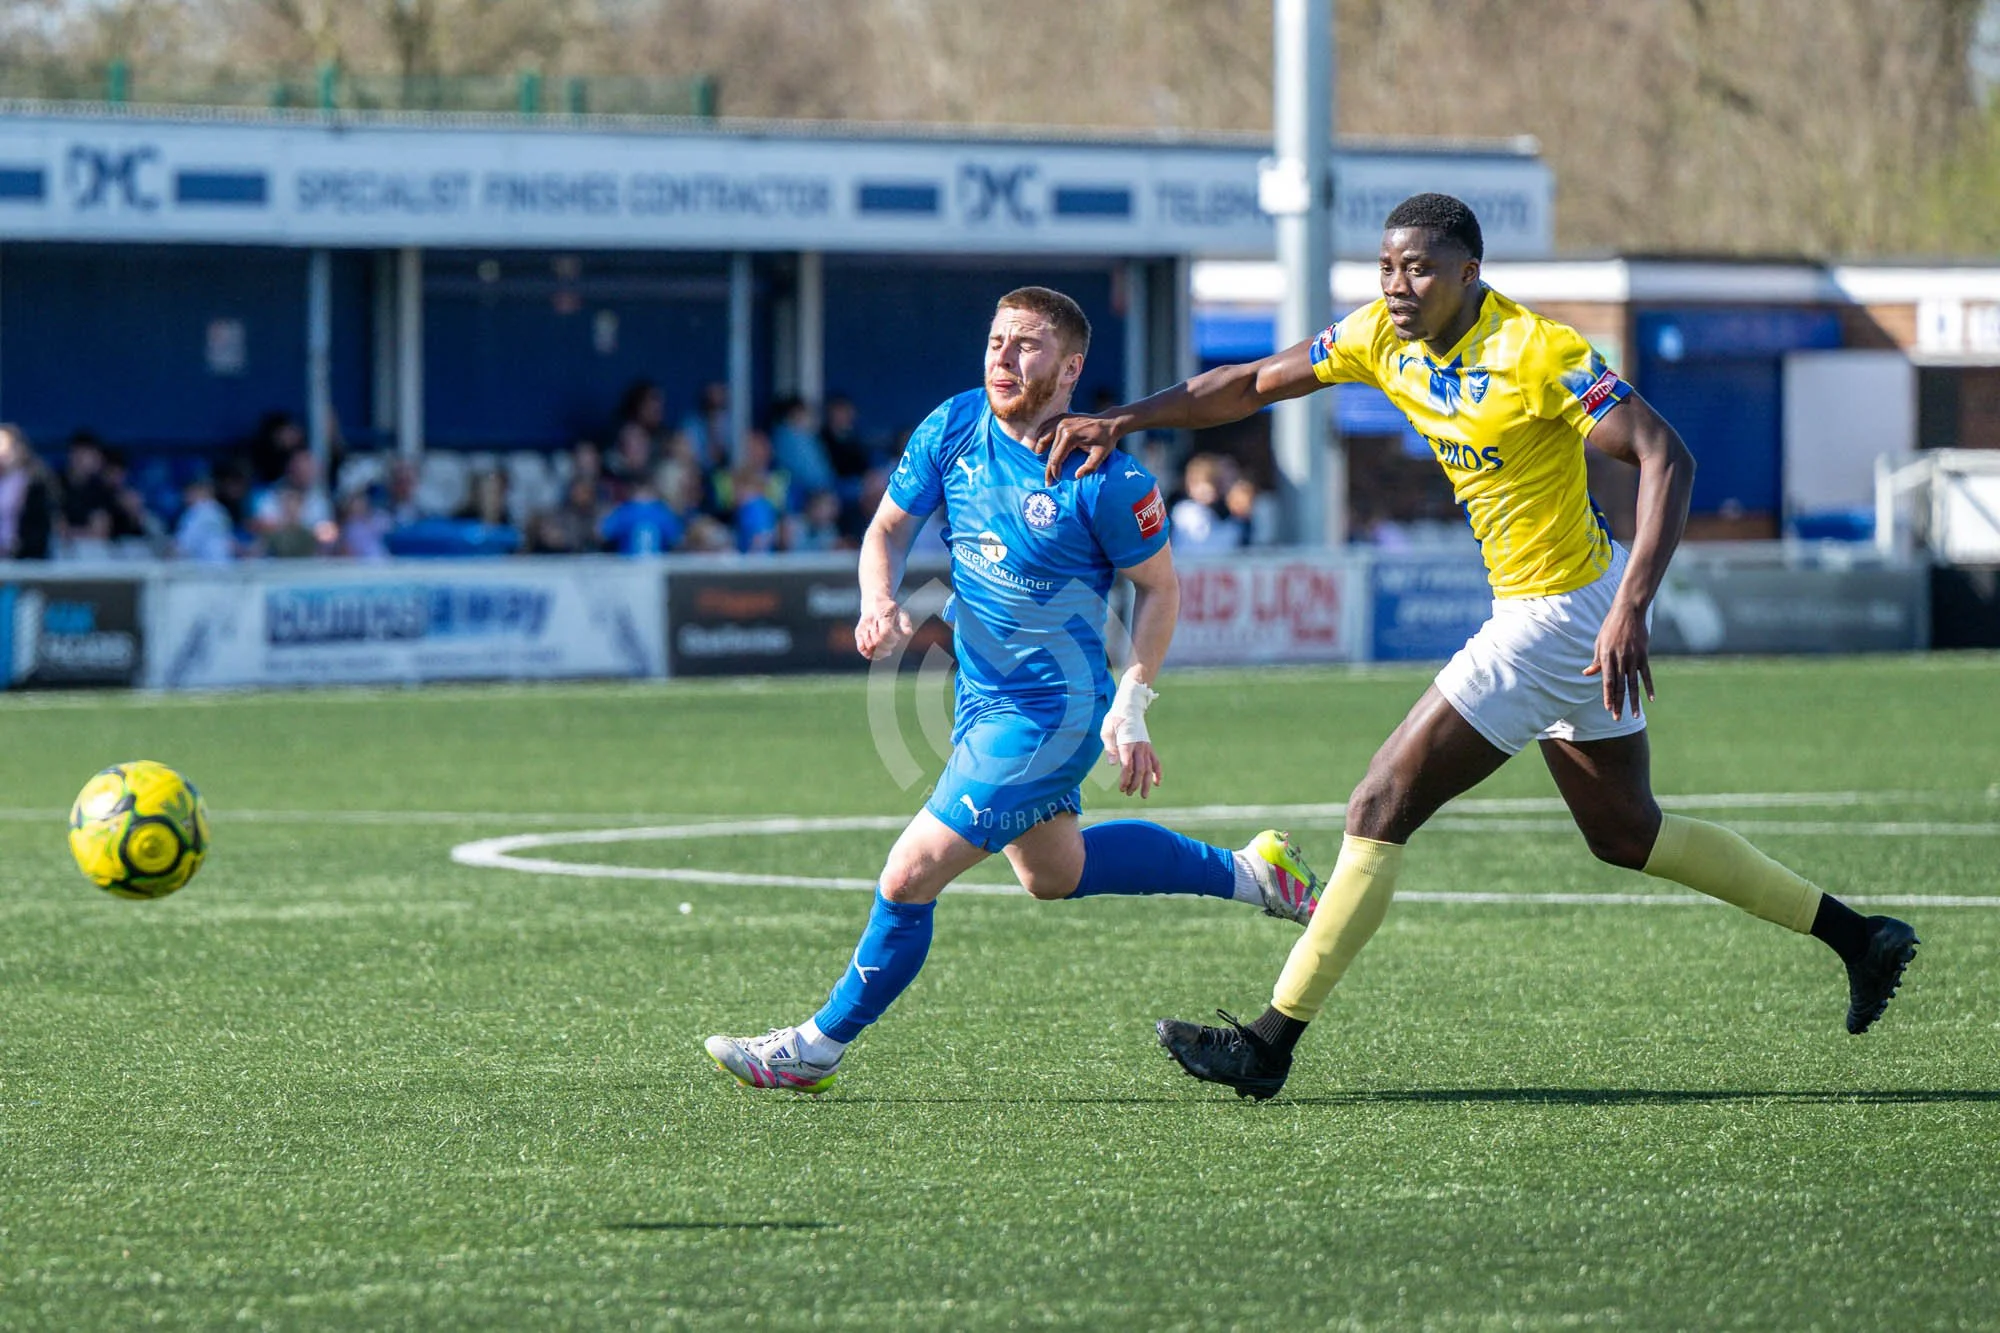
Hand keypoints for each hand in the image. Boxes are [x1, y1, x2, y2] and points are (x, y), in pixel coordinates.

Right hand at [855, 601, 912, 660]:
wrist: (874, 602)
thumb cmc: (890, 611)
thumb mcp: (900, 613)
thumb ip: (905, 623)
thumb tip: (908, 633)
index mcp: (882, 614)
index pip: (885, 632)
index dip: (892, 639)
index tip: (897, 638)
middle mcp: (870, 620)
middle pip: (877, 641)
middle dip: (887, 646)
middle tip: (892, 644)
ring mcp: (862, 627)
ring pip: (869, 646)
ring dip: (880, 652)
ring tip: (886, 649)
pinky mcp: (858, 633)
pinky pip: (861, 649)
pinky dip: (870, 655)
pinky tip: (878, 654)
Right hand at [1035, 413, 1122, 484]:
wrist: (1110, 422)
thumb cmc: (1106, 440)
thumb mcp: (1101, 455)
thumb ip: (1090, 467)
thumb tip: (1076, 476)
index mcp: (1070, 436)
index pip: (1056, 458)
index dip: (1054, 472)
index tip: (1056, 481)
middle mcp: (1062, 427)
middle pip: (1050, 451)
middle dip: (1048, 468)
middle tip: (1047, 481)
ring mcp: (1061, 421)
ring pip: (1044, 438)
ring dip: (1040, 451)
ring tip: (1040, 462)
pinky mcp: (1062, 418)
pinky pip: (1046, 427)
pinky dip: (1042, 436)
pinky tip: (1041, 445)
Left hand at [1099, 714, 1162, 798]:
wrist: (1129, 707)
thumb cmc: (1115, 719)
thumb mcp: (1107, 730)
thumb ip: (1109, 747)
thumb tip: (1113, 764)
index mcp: (1127, 743)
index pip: (1128, 764)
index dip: (1125, 778)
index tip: (1121, 787)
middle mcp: (1139, 746)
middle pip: (1140, 769)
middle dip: (1134, 783)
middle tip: (1127, 793)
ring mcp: (1146, 747)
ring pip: (1149, 768)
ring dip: (1146, 782)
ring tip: (1143, 795)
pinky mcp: (1148, 747)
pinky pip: (1156, 761)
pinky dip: (1158, 772)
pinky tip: (1156, 783)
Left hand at [1583, 602, 1653, 719]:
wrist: (1628, 612)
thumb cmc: (1610, 628)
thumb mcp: (1599, 643)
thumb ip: (1596, 661)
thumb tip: (1587, 674)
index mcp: (1607, 658)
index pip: (1607, 682)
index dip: (1607, 696)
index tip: (1608, 709)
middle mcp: (1620, 660)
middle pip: (1620, 686)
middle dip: (1618, 703)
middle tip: (1617, 718)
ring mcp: (1633, 659)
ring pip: (1634, 684)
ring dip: (1634, 701)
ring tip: (1634, 715)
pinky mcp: (1644, 656)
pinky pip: (1647, 675)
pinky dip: (1649, 687)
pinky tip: (1651, 699)